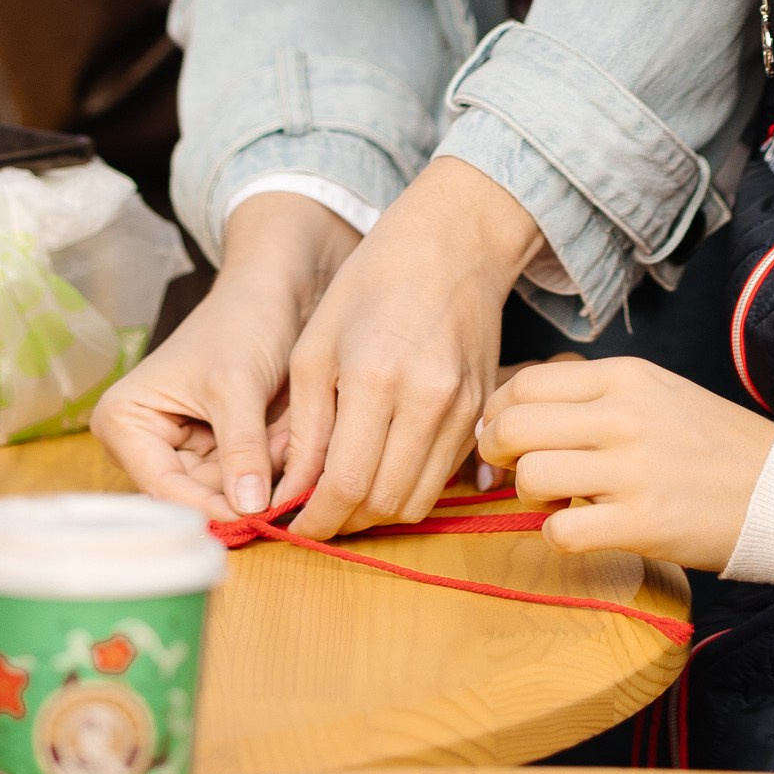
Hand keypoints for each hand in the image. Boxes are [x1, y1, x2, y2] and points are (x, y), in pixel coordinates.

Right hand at [93, 191, 357, 516]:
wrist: (275, 292)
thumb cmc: (241, 323)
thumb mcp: (237, 386)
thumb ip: (241, 449)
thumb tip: (249, 509)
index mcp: (124, 422)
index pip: (163, 488)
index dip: (209, 506)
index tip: (256, 517)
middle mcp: (145, 443)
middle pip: (194, 495)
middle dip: (244, 481)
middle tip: (283, 450)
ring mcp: (182, 448)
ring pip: (226, 490)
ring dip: (262, 471)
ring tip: (286, 429)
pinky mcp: (216, 449)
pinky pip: (245, 477)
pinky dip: (271, 462)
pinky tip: (287, 432)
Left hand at [283, 159, 539, 539]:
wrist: (452, 244)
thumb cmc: (371, 284)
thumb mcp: (314, 346)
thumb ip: (304, 427)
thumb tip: (290, 492)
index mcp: (375, 379)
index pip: (346, 483)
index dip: (317, 521)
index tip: (293, 529)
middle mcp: (428, 400)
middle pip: (386, 503)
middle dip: (344, 523)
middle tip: (315, 517)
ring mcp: (464, 409)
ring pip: (420, 501)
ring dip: (379, 513)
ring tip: (346, 498)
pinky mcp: (483, 411)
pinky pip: (445, 477)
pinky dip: (410, 488)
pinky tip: (382, 471)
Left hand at [478, 354, 773, 569]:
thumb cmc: (713, 445)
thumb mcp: (656, 393)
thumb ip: (594, 395)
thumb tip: (517, 409)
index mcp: (625, 377)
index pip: (525, 382)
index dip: (497, 412)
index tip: (500, 435)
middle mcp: (625, 417)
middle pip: (514, 426)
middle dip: (496, 454)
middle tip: (510, 471)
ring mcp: (634, 471)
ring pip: (530, 478)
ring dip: (528, 496)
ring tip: (556, 501)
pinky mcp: (643, 525)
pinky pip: (560, 533)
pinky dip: (557, 537)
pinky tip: (581, 530)